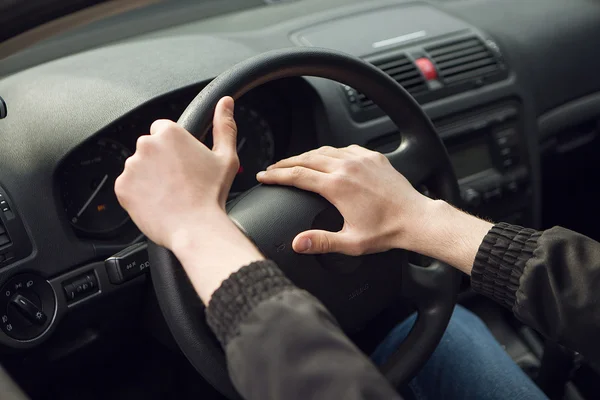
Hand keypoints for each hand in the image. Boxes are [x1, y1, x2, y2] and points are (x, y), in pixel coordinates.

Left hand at [115, 97, 262, 302]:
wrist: (196, 228)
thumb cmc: (211, 195)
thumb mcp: (226, 157)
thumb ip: (224, 126)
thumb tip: (226, 103)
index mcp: (170, 133)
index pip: (163, 130)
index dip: (174, 148)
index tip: (183, 163)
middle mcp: (147, 144)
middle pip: (149, 148)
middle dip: (160, 162)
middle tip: (178, 181)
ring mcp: (131, 166)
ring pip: (138, 167)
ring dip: (149, 177)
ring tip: (169, 194)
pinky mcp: (122, 187)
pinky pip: (128, 187)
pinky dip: (139, 194)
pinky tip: (158, 202)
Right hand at [257, 145, 491, 273]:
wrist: (416, 219)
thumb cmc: (386, 231)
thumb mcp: (350, 242)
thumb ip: (321, 241)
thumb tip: (297, 244)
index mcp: (336, 186)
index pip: (297, 175)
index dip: (276, 175)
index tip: (264, 176)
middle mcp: (346, 167)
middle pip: (306, 158)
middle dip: (286, 162)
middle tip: (274, 167)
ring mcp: (360, 159)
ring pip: (324, 150)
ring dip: (306, 155)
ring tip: (296, 162)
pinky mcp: (372, 157)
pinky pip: (345, 148)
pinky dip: (330, 152)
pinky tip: (327, 157)